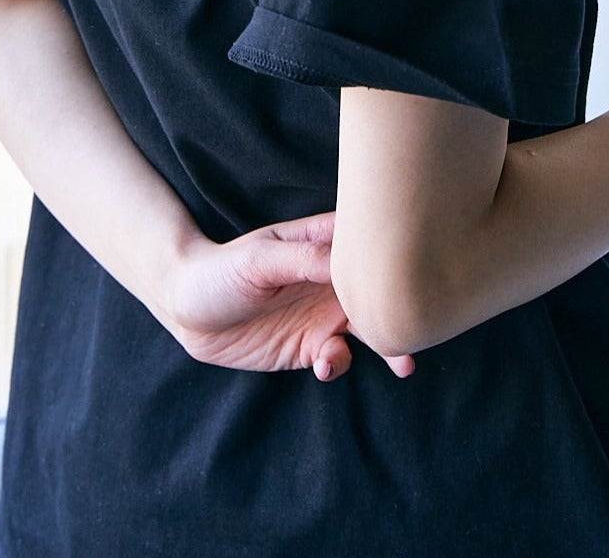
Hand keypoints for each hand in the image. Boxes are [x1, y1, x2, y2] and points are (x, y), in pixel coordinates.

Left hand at [159, 210, 415, 381]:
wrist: (185, 309)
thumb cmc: (221, 270)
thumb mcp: (260, 259)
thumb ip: (303, 260)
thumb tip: (347, 262)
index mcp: (323, 245)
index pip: (368, 245)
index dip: (396, 254)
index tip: (422, 269)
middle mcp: (328, 279)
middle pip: (377, 292)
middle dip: (400, 309)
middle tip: (423, 328)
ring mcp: (321, 314)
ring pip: (367, 329)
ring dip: (386, 344)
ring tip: (402, 362)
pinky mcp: (307, 347)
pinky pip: (336, 358)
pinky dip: (339, 364)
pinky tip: (326, 363)